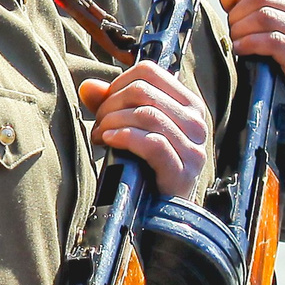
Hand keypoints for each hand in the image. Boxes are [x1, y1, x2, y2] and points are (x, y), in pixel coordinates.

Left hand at [77, 62, 207, 199]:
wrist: (163, 212)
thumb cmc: (147, 167)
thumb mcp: (131, 129)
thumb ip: (111, 105)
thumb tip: (88, 87)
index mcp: (188, 104)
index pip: (148, 72)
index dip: (118, 84)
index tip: (105, 105)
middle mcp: (196, 121)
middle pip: (142, 91)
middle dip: (110, 106)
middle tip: (99, 126)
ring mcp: (193, 146)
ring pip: (146, 114)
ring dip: (113, 122)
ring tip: (101, 137)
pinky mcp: (183, 170)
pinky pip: (152, 142)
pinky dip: (125, 138)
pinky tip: (109, 142)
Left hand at [223, 0, 284, 106]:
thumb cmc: (279, 63)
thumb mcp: (263, 29)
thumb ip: (246, 8)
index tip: (237, 12)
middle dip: (238, 14)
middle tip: (233, 32)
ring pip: (265, 16)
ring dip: (241, 30)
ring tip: (238, 42)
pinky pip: (271, 40)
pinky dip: (249, 44)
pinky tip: (242, 51)